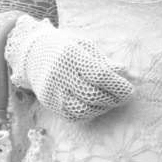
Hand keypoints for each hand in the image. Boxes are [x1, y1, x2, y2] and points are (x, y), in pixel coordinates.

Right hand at [5, 14, 133, 120]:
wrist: (32, 53)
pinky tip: (96, 106)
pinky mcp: (49, 103)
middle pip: (92, 94)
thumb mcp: (85, 46)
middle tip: (124, 96)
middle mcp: (60, 75)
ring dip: (102, 108)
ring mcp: (53, 91)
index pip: (98, 75)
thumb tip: (127, 73)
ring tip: (111, 101)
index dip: (117, 85)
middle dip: (113, 98)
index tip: (130, 89)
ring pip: (82, 109)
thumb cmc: (65, 47)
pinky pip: (72, 115)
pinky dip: (88, 113)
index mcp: (71, 55)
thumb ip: (105, 61)